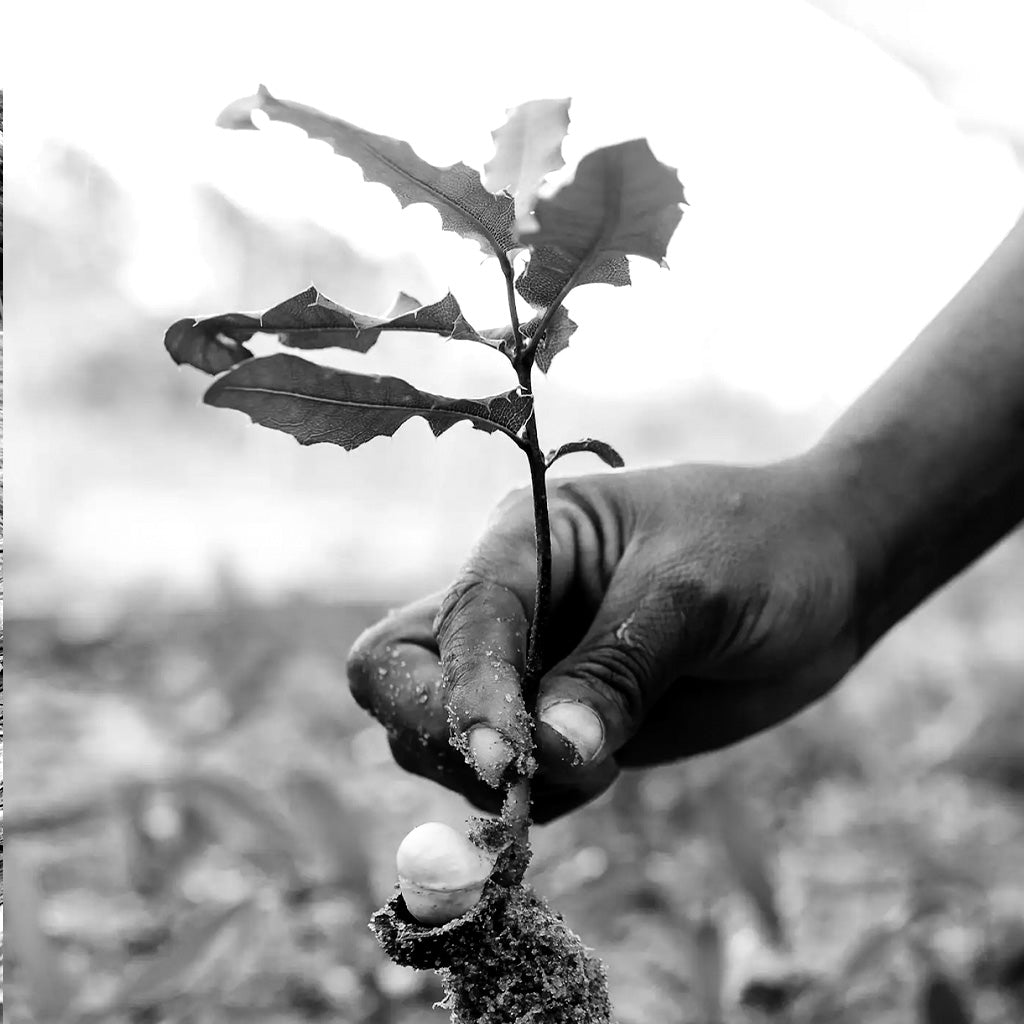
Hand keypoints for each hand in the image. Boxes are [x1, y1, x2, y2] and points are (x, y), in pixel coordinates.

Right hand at [347, 455, 863, 821]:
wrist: (822, 575)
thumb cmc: (762, 549)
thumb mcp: (693, 593)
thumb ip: (619, 670)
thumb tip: (555, 752)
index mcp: (525, 540)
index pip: (458, 618)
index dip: (466, 692)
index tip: (510, 761)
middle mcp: (508, 602)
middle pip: (397, 673)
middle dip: (441, 733)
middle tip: (523, 776)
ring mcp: (528, 665)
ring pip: (440, 736)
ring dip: (498, 777)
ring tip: (602, 766)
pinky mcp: (558, 719)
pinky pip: (506, 777)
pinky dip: (534, 799)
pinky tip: (603, 775)